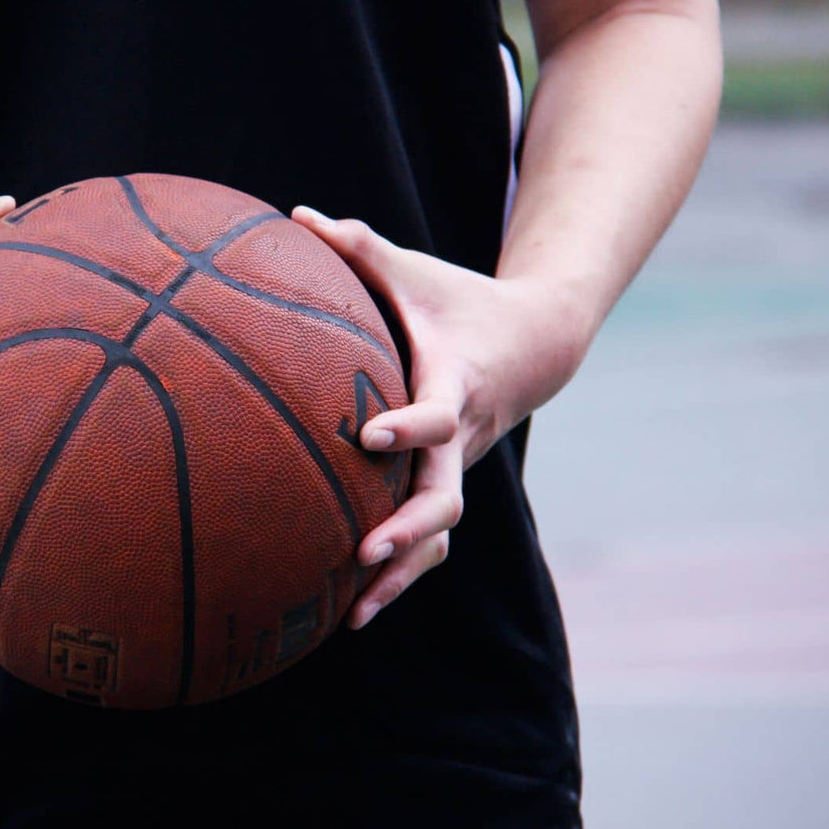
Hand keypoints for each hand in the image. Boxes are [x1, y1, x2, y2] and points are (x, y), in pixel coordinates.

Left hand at [291, 206, 591, 628]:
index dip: (409, 425)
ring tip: (353, 614)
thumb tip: (295, 214)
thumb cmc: (457, 300)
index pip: (436, 413)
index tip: (369, 436)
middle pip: (446, 496)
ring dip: (403, 575)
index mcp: (453, 384)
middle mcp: (461, 437)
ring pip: (439, 534)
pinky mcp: (446, 484)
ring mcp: (457, 468)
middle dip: (408, 528)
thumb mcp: (413, 269)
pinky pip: (428, 540)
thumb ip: (358, 245)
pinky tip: (353, 609)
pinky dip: (400, 574)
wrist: (533, 342)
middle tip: (363, 551)